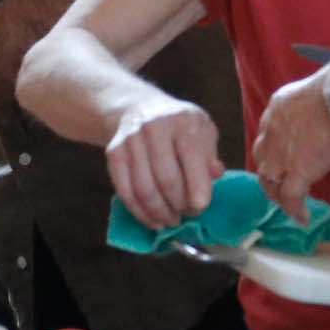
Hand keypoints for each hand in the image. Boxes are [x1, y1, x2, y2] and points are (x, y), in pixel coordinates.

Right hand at [107, 97, 222, 230]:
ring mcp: (131, 140)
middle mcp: (154, 127)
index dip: (198, 188)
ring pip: (144, 189)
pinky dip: (140, 213)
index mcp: (183, 120)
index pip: (192, 157)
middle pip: (166, 178)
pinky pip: (125, 192)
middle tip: (188, 215)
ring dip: (160, 213)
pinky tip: (153, 220)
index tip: (201, 206)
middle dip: (179, 204)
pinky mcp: (114, 153)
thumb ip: (209, 154)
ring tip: (172, 221)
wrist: (139, 108)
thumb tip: (215, 174)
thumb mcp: (202, 130)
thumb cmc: (179, 126)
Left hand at [252, 71, 329, 218]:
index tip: (286, 154)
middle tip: (282, 181)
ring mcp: (282, 153)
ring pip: (269, 180)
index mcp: (278, 105)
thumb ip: (319, 102)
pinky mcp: (297, 172)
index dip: (276, 145)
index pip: (270, 131)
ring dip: (276, 192)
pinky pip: (290, 197)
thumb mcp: (321, 87)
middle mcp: (272, 129)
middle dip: (270, 170)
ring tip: (288, 203)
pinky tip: (303, 217)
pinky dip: (294, 209)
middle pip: (262, 157)